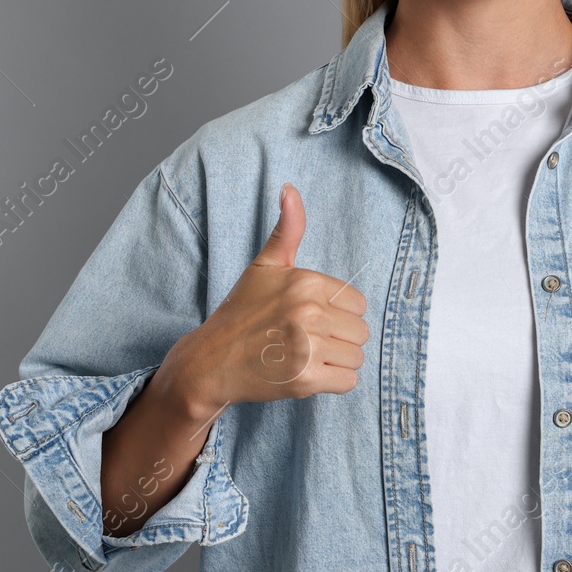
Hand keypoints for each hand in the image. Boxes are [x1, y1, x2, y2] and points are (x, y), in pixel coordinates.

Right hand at [152, 183, 370, 422]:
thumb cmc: (242, 312)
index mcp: (306, 282)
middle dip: (338, 339)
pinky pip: (348, 382)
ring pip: (357, 357)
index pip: (358, 303)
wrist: (211, 362)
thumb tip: (290, 188)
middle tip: (304, 341)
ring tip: (304, 356)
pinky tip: (305, 374)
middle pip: (360, 331)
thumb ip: (288, 229)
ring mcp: (307, 346)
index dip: (337, 314)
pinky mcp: (305, 379)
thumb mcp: (264, 266)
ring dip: (336, 362)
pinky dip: (332, 383)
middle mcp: (309, 312)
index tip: (309, 319)